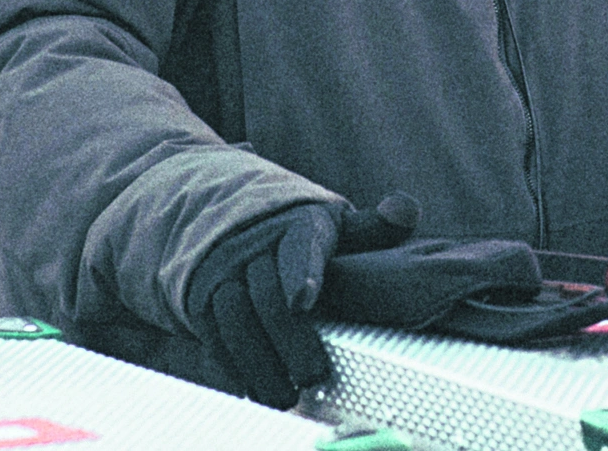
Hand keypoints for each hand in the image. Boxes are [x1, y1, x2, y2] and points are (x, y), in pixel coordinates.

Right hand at [184, 195, 417, 406]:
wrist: (232, 226)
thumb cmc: (302, 237)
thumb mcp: (336, 226)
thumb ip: (373, 229)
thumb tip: (405, 211)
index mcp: (298, 223)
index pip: (299, 245)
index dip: (301, 272)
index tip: (302, 301)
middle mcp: (255, 243)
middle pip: (268, 295)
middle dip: (290, 340)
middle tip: (314, 376)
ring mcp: (223, 270)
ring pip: (236, 319)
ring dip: (260, 363)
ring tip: (286, 396)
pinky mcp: (202, 299)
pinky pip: (213, 335)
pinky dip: (232, 366)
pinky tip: (253, 390)